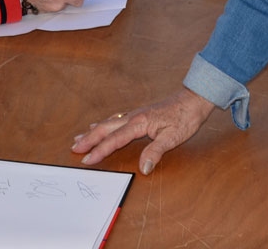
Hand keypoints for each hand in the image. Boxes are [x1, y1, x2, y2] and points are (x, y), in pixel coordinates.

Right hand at [71, 89, 214, 174]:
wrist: (194, 99)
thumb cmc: (185, 118)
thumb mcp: (173, 138)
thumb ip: (156, 152)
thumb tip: (143, 168)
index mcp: (139, 123)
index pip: (114, 139)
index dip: (100, 150)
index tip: (87, 159)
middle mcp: (134, 117)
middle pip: (106, 129)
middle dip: (89, 139)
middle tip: (74, 149)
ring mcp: (135, 114)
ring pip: (109, 123)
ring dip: (93, 132)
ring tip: (79, 138)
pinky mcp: (139, 114)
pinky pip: (116, 120)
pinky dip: (104, 125)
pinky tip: (100, 125)